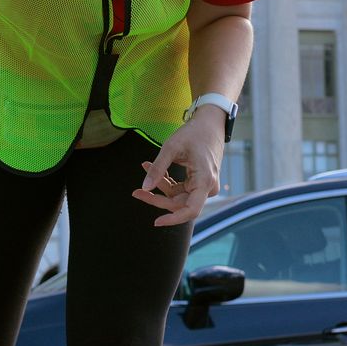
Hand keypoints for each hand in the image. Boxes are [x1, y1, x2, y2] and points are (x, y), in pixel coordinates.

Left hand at [132, 110, 225, 226]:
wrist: (210, 123)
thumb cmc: (193, 133)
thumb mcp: (171, 148)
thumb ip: (157, 169)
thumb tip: (144, 187)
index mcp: (204, 181)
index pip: (191, 211)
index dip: (173, 219)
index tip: (156, 222)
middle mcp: (207, 187)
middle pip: (179, 204)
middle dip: (157, 198)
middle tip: (136, 191)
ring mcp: (204, 186)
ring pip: (178, 196)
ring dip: (160, 186)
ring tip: (145, 166)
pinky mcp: (199, 183)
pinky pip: (180, 189)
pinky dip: (166, 181)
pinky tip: (153, 167)